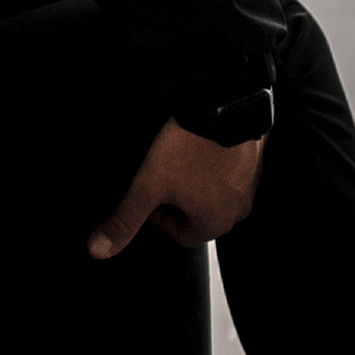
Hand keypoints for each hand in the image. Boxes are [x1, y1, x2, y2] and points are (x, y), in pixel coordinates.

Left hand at [89, 122, 262, 260]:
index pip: (182, 236)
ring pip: (217, 191)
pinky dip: (215, 161)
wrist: (223, 105)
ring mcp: (250, 182)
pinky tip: (200, 143)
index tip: (149, 195)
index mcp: (215, 223)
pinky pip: (231, 168)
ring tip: (181, 157)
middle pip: (200, 214)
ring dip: (198, 180)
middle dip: (179, 199)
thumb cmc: (189, 149)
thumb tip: (99, 250)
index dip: (158, 217)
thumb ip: (124, 220)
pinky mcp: (256, 158)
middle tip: (163, 174)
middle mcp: (239, 208)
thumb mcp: (147, 186)